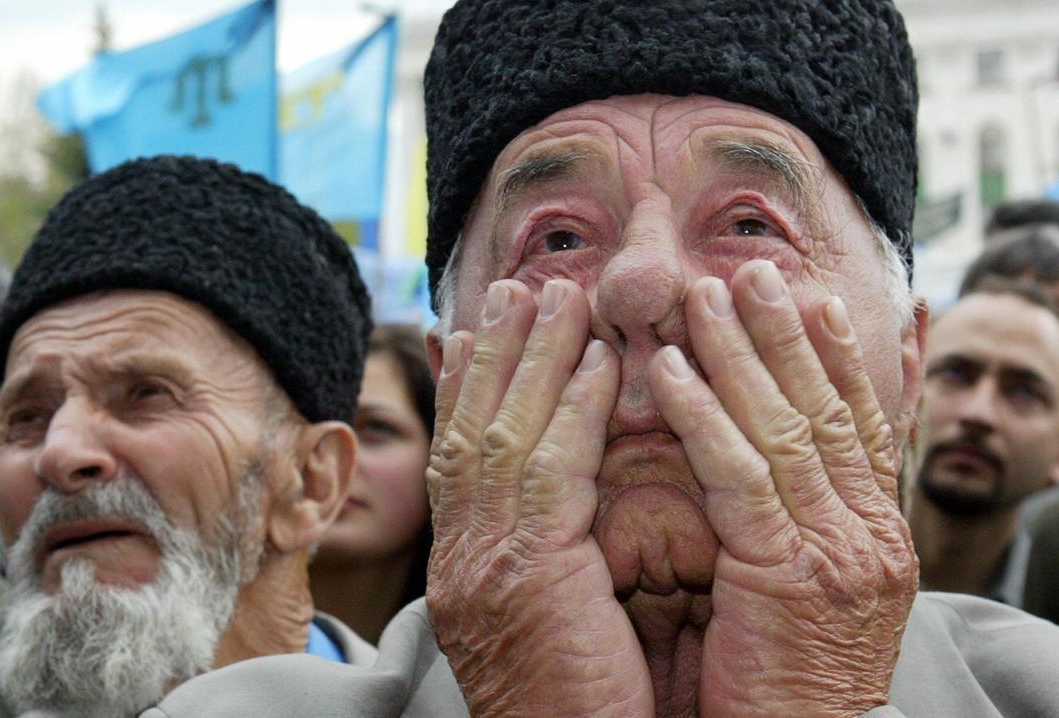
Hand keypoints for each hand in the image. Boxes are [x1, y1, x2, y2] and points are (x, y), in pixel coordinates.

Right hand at [426, 278, 653, 716]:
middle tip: (518, 287)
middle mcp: (460, 560)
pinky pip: (550, 468)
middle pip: (472, 430)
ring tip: (560, 294)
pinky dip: (571, 408)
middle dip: (496, 353)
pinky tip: (597, 362)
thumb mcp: (552, 622)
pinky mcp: (525, 574)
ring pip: (503, 433)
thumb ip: (552, 556)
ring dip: (534, 358)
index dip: (473, 388)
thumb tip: (567, 510)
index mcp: (466, 570)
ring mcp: (482, 566)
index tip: (483, 331)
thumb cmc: (579, 712)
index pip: (463, 458)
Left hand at [649, 261, 917, 715]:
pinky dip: (703, 415)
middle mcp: (871, 534)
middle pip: (829, 408)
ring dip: (742, 354)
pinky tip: (668, 372)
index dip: (840, 357)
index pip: (866, 425)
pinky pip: (739, 474)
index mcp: (881, 537)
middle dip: (790, 334)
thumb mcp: (825, 599)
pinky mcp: (788, 572)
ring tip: (705, 296)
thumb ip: (816, 528)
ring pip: (786, 426)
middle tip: (757, 270)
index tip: (816, 299)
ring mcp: (838, 550)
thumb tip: (801, 472)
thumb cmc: (799, 689)